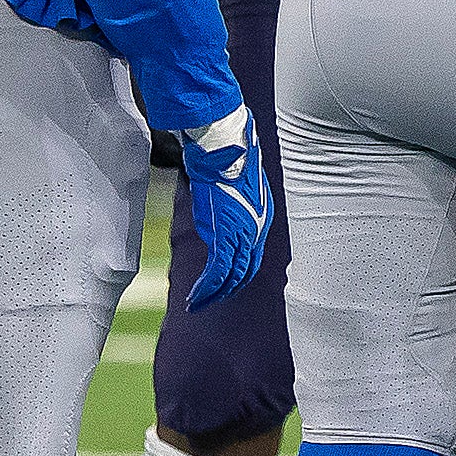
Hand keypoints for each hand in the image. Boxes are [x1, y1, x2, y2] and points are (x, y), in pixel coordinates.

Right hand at [176, 106, 272, 307]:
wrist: (225, 150)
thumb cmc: (230, 160)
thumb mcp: (237, 184)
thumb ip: (232, 202)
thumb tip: (217, 205)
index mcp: (259, 222)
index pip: (251, 259)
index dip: (239, 276)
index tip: (224, 286)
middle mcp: (254, 232)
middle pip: (243, 272)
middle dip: (226, 291)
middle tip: (207, 302)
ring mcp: (241, 234)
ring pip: (231, 275)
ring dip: (213, 294)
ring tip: (197, 305)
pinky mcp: (225, 234)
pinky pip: (218, 270)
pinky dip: (208, 287)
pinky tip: (196, 298)